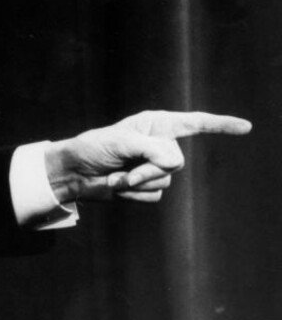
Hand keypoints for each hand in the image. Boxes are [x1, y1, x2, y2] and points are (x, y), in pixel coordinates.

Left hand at [45, 110, 251, 202]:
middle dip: (149, 169)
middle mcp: (159, 145)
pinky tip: (118, 187)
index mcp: (155, 125)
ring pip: (165, 182)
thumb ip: (150, 148)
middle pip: (176, 162)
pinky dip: (134, 195)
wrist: (73, 173)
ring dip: (138, 183)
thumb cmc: (92, 149)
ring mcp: (153, 167)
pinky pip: (153, 196)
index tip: (245, 127)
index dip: (221, 125)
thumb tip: (174, 162)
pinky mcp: (146, 186)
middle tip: (124, 169)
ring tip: (116, 176)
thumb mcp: (120, 142)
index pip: (194, 123)